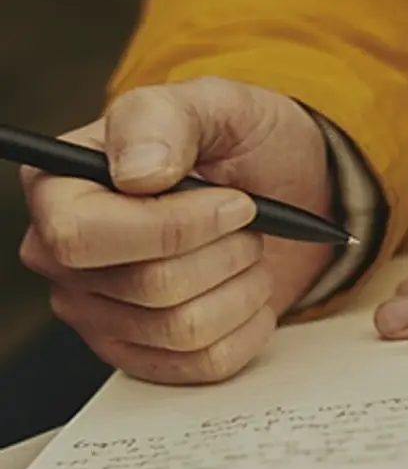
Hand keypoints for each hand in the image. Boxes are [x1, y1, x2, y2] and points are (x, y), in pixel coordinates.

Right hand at [20, 77, 335, 383]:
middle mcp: (64, 257)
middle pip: (150, 287)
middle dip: (225, 252)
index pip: (83, 236)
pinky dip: (249, 325)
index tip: (236, 202)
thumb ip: (165, 119)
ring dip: (242, 286)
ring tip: (247, 252)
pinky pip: (206, 363)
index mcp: (58, 187)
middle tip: (247, 222)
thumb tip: (138, 174)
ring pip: (184, 329)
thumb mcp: (216, 105)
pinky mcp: (144, 354)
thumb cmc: (242, 145)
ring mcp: (100, 313)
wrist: (287, 193)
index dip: (173, 227)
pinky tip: (246, 288)